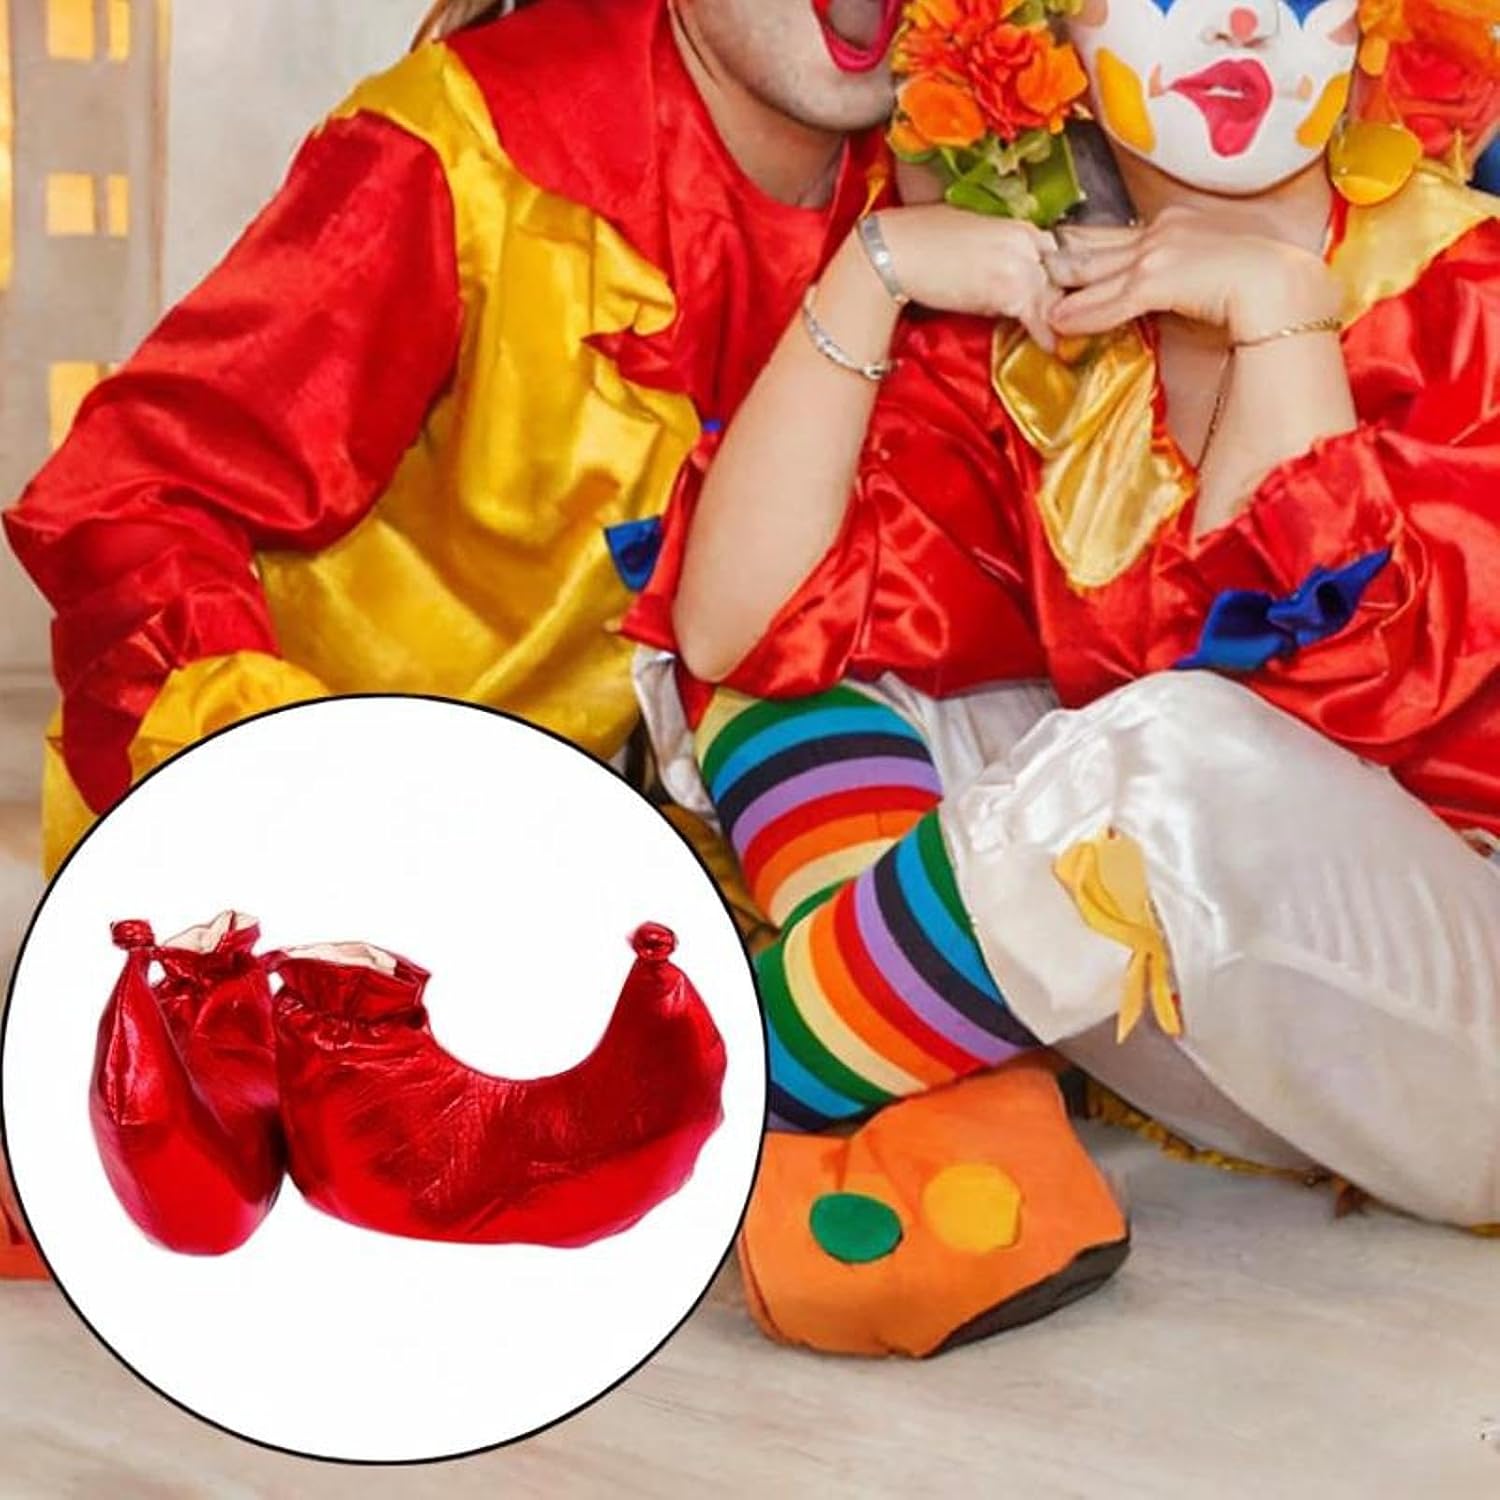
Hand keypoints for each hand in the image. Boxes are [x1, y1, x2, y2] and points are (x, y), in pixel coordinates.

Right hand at [876, 205, 1062, 351]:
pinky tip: (1051, 347)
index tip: (1052, 289)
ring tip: (1062, 336)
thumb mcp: (968, 229)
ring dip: (1055, 317)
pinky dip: (1045, 334)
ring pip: (1053, 295)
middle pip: (1058, 274)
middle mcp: (1024, 241)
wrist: (895, 253)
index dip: (1052, 273)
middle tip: (1065, 318)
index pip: (1051, 250)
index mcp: (1015, 224)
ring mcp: (1019, 264)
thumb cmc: (918, 239)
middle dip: (1061, 296)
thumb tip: (998, 269)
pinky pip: (1038, 316)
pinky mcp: (1008, 290)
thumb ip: (994, 244)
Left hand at [1043, 208, 1340, 342]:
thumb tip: (1164, 289)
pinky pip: (1108, 303)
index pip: (1116, 234)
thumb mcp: (1211, 266)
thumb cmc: (1259, 280)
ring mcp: (1155, 254)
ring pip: (1094, 275)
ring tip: (1033, 300)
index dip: (1082, 244)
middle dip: (1060, 261)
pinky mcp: (1156, 281)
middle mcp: (1159, 231)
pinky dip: (1081, 316)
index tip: (1057, 247)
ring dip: (1061, 291)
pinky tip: (1058, 325)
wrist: (1282, 284)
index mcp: (1173, 222)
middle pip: (1095, 248)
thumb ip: (1180, 273)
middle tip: (1029, 268)